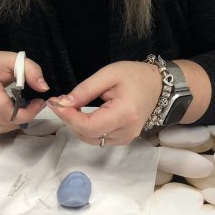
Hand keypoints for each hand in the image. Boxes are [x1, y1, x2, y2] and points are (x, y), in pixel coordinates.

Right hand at [0, 50, 48, 134]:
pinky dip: (5, 123)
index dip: (28, 113)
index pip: (9, 113)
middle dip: (24, 115)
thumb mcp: (14, 60)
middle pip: (7, 122)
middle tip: (31, 104)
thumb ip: (32, 71)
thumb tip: (44, 89)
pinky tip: (6, 110)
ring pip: (2, 129)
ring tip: (18, 105)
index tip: (39, 103)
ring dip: (15, 120)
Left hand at [47, 61, 161, 145]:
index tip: (55, 103)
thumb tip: (63, 103)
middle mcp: (126, 131)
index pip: (89, 126)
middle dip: (69, 120)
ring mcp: (126, 138)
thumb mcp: (108, 74)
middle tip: (59, 102)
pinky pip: (98, 138)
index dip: (68, 117)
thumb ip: (85, 90)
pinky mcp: (123, 139)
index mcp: (125, 113)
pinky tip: (82, 114)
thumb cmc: (135, 76)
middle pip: (87, 135)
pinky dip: (86, 128)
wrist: (158, 86)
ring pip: (91, 139)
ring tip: (69, 107)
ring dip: (76, 125)